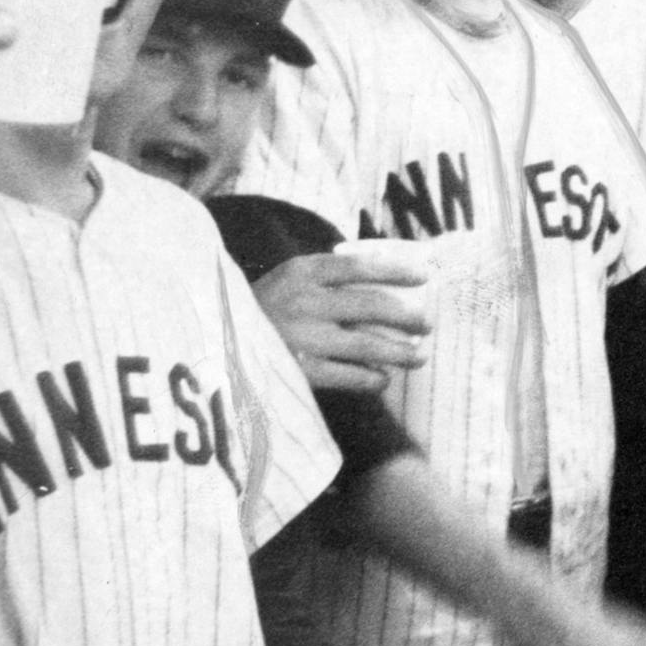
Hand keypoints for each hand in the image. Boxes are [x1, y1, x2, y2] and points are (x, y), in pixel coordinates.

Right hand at [254, 253, 429, 393]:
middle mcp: (304, 302)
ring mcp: (303, 338)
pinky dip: (373, 379)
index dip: (395, 270)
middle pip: (371, 305)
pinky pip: (351, 376)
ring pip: (368, 345)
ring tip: (419, 356)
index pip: (359, 266)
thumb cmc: (268, 308)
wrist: (218, 341)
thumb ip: (331, 277)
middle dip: (407, 315)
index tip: (423, 277)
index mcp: (302, 272)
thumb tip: (390, 278)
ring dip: (401, 352)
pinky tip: (383, 378)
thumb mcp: (291, 279)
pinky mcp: (301, 371)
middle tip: (427, 323)